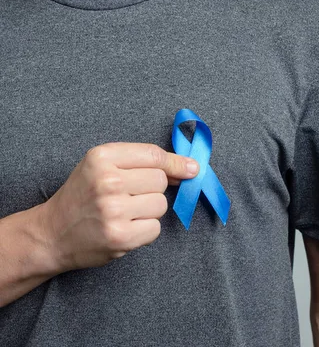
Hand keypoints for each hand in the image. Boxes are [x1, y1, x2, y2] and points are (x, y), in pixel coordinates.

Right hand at [37, 142, 198, 271]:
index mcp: (102, 157)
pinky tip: (124, 228)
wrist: (51, 233)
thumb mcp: (101, 166)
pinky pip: (155, 228)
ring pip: (161, 205)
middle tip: (129, 196)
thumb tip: (189, 167)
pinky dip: (144, 230)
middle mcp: (108, 181)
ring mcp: (114, 210)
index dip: (177, 163)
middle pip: (160, 180)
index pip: (154, 155)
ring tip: (124, 213)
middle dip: (152, 189)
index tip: (192, 168)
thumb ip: (141, 162)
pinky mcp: (121, 237)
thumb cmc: (82, 196)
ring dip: (149, 211)